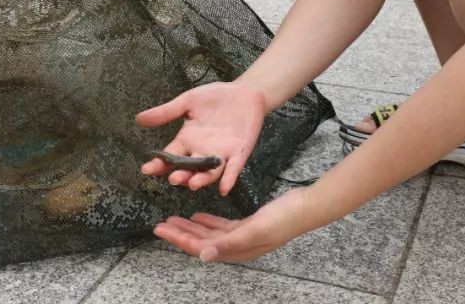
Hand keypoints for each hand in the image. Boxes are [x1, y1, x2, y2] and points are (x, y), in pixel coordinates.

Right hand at [136, 81, 265, 194]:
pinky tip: (223, 188)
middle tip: (173, 179)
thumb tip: (138, 118)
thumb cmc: (215, 97)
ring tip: (193, 184)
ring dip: (201, 180)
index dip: (159, 164)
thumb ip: (166, 112)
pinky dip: (229, 178)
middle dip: (181, 175)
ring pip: (209, 172)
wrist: (244, 93)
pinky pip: (233, 169)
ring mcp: (221, 154)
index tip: (147, 169)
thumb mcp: (188, 102)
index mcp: (188, 140)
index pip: (170, 156)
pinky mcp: (239, 152)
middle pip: (189, 168)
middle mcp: (202, 151)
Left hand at [153, 187, 311, 262]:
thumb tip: (204, 256)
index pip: (201, 248)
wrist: (305, 208)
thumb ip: (229, 243)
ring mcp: (241, 236)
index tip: (162, 231)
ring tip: (172, 220)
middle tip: (159, 226)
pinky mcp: (247, 226)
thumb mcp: (256, 229)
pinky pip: (221, 227)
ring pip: (209, 234)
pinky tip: (197, 216)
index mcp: (237, 251)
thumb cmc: (283, 219)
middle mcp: (237, 247)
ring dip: (190, 228)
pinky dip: (207, 221)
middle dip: (179, 235)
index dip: (180, 240)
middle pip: (201, 243)